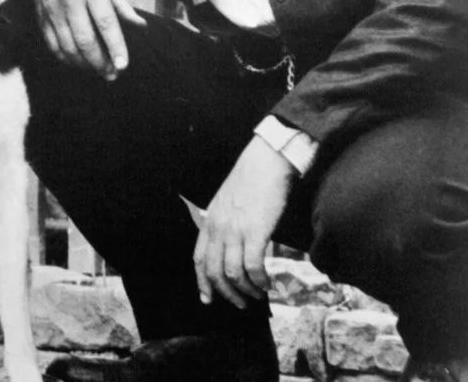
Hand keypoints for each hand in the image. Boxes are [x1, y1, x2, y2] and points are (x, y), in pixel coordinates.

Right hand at [27, 0, 142, 77]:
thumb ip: (121, 4)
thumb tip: (140, 26)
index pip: (106, 23)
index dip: (115, 47)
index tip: (123, 66)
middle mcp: (70, 1)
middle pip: (85, 40)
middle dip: (100, 63)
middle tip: (112, 74)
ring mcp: (53, 10)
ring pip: (67, 46)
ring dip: (84, 64)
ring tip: (98, 70)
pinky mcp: (42, 16)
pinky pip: (52, 44)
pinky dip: (65, 58)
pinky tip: (78, 62)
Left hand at [194, 137, 295, 308]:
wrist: (265, 162)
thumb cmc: (251, 180)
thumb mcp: (227, 202)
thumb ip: (225, 223)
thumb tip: (233, 245)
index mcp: (209, 221)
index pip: (199, 259)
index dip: (202, 282)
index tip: (207, 299)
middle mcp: (217, 228)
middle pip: (213, 272)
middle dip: (226, 294)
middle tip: (240, 305)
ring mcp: (234, 230)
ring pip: (233, 273)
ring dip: (246, 290)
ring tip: (259, 296)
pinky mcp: (255, 232)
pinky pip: (253, 266)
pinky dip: (260, 281)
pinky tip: (268, 285)